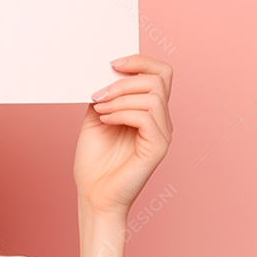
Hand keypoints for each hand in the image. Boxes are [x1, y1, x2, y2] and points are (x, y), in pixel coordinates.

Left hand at [73, 54, 173, 215]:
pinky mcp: (158, 148)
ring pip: (152, 96)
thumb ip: (105, 94)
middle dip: (125, 80)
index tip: (112, 63)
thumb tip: (106, 70)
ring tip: (100, 110)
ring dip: (120, 98)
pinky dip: (122, 113)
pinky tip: (106, 121)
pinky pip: (147, 117)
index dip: (140, 61)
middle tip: (99, 94)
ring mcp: (162, 134)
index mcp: (149, 110)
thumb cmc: (94, 161)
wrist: (93, 194)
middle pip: (159, 79)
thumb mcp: (96, 116)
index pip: (160, 73)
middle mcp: (161, 119)